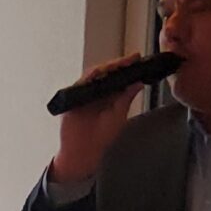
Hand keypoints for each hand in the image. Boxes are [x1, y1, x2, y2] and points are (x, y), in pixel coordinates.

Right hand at [48, 53, 145, 183]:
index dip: (127, 68)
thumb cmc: (101, 137)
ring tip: (118, 64)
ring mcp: (85, 94)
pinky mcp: (73, 97)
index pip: (119, 78)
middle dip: (118, 65)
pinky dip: (88, 78)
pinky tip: (97, 74)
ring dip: (105, 69)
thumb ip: (126, 98)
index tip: (136, 59)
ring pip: (94, 75)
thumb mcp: (119, 116)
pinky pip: (80, 84)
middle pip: (107, 73)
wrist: (84, 151)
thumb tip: (138, 83)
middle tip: (130, 59)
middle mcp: (98, 93)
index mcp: (110, 97)